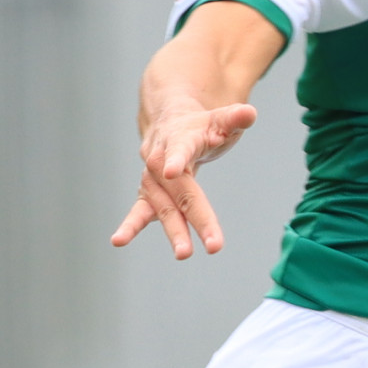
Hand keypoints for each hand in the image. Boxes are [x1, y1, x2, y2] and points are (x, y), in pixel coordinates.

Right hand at [110, 95, 259, 258]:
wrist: (169, 122)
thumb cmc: (201, 126)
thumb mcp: (221, 120)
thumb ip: (235, 118)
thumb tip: (249, 113)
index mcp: (180, 138)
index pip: (180, 148)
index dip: (177, 158)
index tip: (173, 170)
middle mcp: (161, 159)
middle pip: (181, 191)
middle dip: (196, 217)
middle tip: (214, 244)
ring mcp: (152, 178)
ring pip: (164, 206)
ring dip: (174, 231)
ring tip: (184, 253)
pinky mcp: (148, 194)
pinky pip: (139, 210)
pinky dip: (130, 225)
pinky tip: (118, 240)